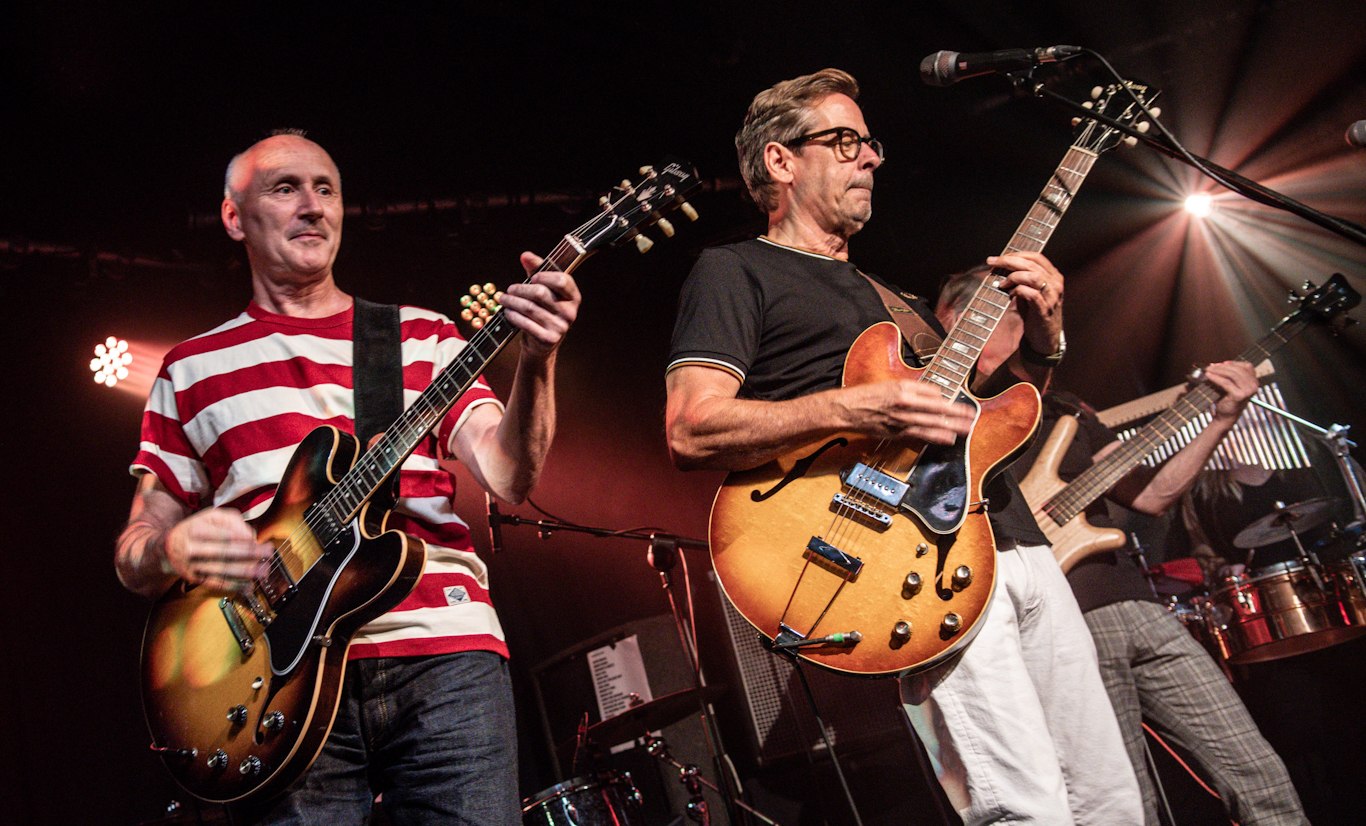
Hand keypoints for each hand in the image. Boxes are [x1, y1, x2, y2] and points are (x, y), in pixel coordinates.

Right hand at [163, 507, 271, 592]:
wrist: (167, 549)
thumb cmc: (195, 529)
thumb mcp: (209, 516)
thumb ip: (231, 520)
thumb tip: (250, 535)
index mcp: (195, 528)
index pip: (222, 533)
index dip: (242, 537)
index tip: (258, 540)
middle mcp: (191, 548)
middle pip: (224, 552)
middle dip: (249, 554)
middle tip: (268, 553)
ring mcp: (192, 565)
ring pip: (222, 569)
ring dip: (246, 572)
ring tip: (263, 571)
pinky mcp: (195, 579)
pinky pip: (217, 583)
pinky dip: (235, 586)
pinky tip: (249, 586)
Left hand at [501, 252, 580, 357]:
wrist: (542, 344)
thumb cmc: (543, 311)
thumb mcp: (544, 289)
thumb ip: (536, 270)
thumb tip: (525, 255)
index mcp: (573, 297)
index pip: (562, 280)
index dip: (545, 276)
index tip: (533, 278)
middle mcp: (570, 312)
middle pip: (541, 293)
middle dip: (520, 289)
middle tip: (510, 289)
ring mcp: (560, 327)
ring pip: (529, 307)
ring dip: (512, 301)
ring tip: (504, 299)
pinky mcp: (548, 339)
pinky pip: (525, 323)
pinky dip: (513, 315)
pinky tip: (508, 312)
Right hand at [839, 380, 976, 443]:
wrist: (848, 409)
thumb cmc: (867, 395)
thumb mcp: (890, 383)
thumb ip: (910, 387)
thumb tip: (930, 394)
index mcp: (904, 387)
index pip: (933, 391)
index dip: (944, 396)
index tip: (954, 401)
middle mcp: (906, 403)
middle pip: (938, 408)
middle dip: (957, 412)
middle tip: (972, 415)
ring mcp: (903, 419)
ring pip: (933, 423)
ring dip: (952, 426)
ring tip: (967, 429)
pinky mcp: (898, 432)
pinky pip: (921, 435)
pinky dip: (936, 437)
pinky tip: (948, 439)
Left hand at [988, 251, 1062, 355]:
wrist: (1045, 338)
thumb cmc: (1036, 314)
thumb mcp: (1033, 292)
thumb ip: (1024, 278)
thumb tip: (1002, 266)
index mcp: (1054, 276)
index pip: (1036, 256)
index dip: (1016, 254)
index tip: (999, 257)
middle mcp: (1056, 284)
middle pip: (1032, 263)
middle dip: (1009, 261)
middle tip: (993, 263)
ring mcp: (1052, 297)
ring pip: (1033, 276)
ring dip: (1013, 276)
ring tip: (1002, 283)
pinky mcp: (1044, 310)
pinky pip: (1031, 294)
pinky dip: (1018, 291)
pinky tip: (1010, 294)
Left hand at [1203, 360, 1257, 419]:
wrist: (1226, 415)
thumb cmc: (1227, 398)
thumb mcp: (1230, 383)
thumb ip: (1227, 374)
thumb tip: (1214, 364)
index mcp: (1254, 380)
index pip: (1246, 366)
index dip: (1232, 363)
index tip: (1219, 364)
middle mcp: (1254, 385)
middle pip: (1238, 370)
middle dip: (1222, 367)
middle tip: (1210, 367)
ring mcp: (1248, 391)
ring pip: (1232, 375)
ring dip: (1218, 371)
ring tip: (1208, 370)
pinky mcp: (1240, 395)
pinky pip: (1226, 383)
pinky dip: (1216, 378)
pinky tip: (1208, 376)